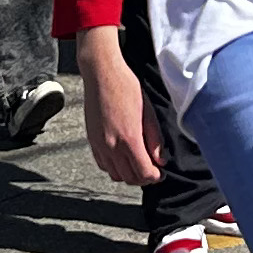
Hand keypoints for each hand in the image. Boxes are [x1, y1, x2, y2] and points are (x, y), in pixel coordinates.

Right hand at [77, 32, 162, 187]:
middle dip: (144, 178)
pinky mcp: (92, 141)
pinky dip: (114, 168)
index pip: (144, 173)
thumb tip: (161, 160)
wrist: (101, 74)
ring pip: (115, 175)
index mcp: (129, 139)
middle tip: (153, 170)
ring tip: (138, 164)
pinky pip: (103, 165)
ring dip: (129, 174)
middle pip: (130, 178)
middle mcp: (112, 146)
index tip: (161, 172)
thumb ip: (155, 139)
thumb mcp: (149, 112)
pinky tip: (123, 157)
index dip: (155, 177)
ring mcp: (99, 145)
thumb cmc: (127, 88)